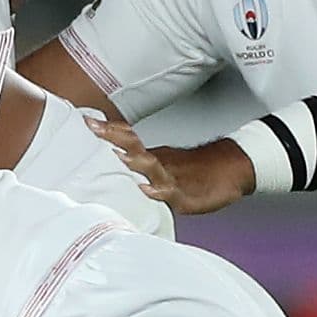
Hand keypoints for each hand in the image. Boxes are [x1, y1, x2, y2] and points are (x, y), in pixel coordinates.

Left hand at [88, 114, 254, 215]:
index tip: (86, 119)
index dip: (108, 130)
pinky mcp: (185, 196)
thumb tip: (109, 161)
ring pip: (151, 167)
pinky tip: (147, 190)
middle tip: (93, 127)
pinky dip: (158, 191)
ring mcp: (171, 178)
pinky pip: (170, 193)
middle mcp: (159, 163)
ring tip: (117, 156)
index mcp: (151, 157)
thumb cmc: (192, 169)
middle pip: (134, 146)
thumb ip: (138, 164)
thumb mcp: (162, 164)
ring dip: (133, 161)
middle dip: (113, 137)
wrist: (230, 168)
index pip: (127, 140)